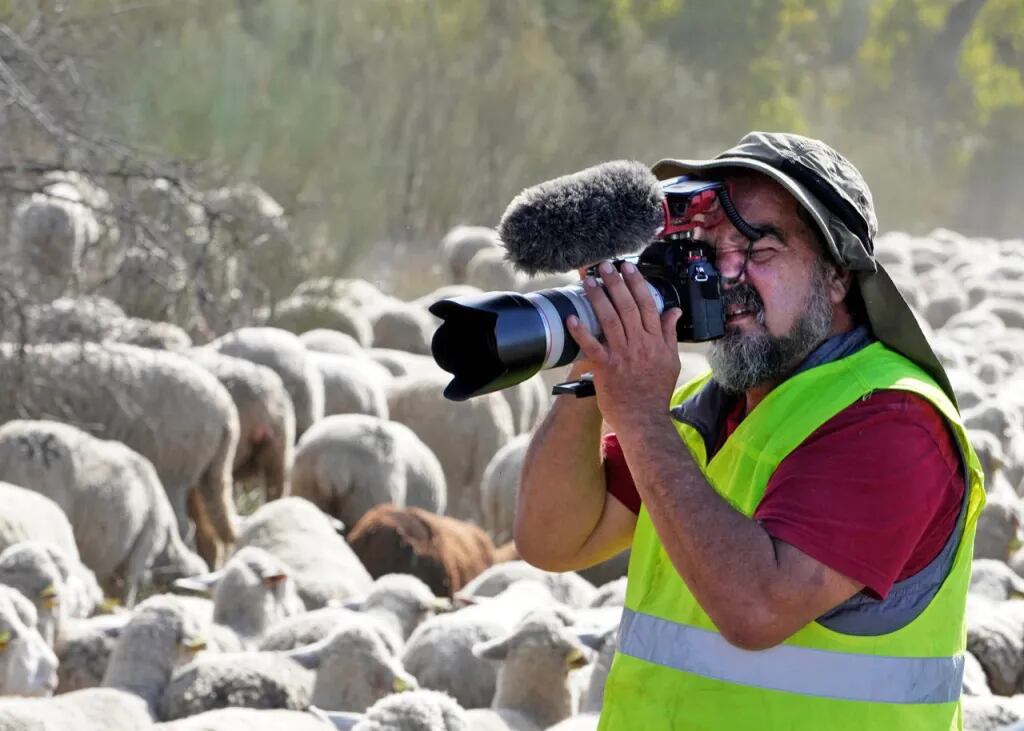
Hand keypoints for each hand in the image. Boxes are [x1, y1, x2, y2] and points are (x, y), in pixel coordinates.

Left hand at [565, 260, 681, 431]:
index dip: (637, 283)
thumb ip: (670, 333)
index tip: (628, 268)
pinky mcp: (606, 369)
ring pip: (610, 320)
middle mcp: (640, 345)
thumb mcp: (671, 360)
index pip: (647, 305)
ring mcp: (622, 356)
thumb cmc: (656, 392)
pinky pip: (592, 347)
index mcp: (656, 341)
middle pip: (627, 307)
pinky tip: (572, 317)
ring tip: (588, 281)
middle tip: (605, 266)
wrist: (645, 419)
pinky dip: (581, 332)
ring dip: (598, 298)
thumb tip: (674, 310)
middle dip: (615, 283)